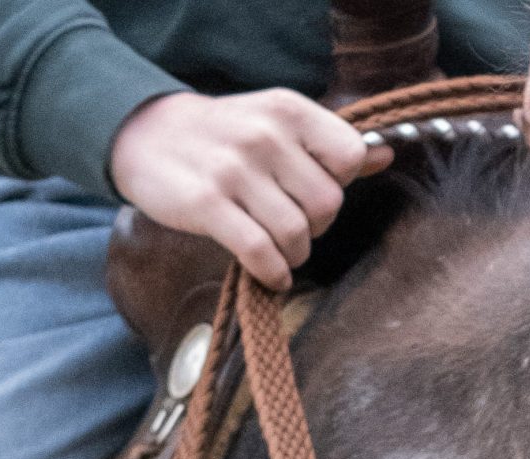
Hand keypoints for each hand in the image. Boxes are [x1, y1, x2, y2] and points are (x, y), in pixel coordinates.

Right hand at [109, 89, 390, 287]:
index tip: (313, 192)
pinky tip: (271, 275)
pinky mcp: (208, 204)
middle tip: (292, 226)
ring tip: (279, 251)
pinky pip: (261, 252)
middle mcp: (264, 136)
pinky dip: (273, 273)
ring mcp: (234, 170)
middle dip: (316, 227)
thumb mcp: (274, 122)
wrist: (144, 134)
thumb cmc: (221, 135)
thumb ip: (326, 143)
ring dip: (293, 255)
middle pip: (327, 205)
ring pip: (297, 235)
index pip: (350, 157)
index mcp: (288, 111)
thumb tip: (384, 156)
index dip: (339, 185)